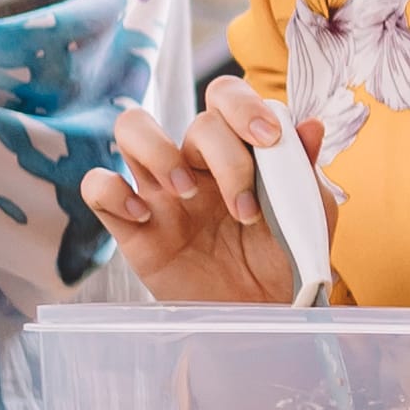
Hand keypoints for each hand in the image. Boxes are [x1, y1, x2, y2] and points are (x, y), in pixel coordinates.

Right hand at [80, 81, 301, 304]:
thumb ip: (302, 171)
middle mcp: (197, 163)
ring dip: (159, 150)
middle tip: (245, 209)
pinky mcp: (131, 227)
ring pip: (130, 127)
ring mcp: (160, 191)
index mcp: (240, 152)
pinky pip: (97, 187)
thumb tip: (311, 125)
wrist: (260, 312)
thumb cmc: (282, 260)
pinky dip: (113, 192)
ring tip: (187, 193)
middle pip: (197, 121)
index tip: (269, 140)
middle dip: (227, 158)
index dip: (245, 105)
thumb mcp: (306, 216)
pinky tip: (144, 217)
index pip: (226, 97)